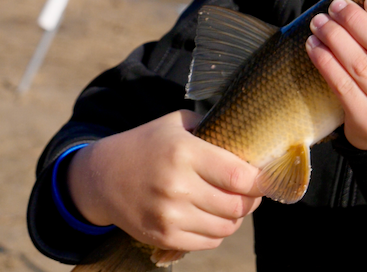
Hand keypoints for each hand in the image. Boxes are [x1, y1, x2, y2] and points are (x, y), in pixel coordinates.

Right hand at [66, 110, 262, 251]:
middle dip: (250, 199)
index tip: (264, 177)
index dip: (260, 181)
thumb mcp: (175, 124)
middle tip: (248, 191)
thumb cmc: (145, 145)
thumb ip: (211, 128)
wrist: (101, 177)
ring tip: (228, 203)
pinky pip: (208, 242)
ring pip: (226, 227)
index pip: (240, 177)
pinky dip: (216, 232)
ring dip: (234, 217)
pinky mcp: (163, 237)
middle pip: (237, 205)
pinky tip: (210, 217)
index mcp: (184, 152)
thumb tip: (249, 144)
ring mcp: (169, 215)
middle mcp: (177, 186)